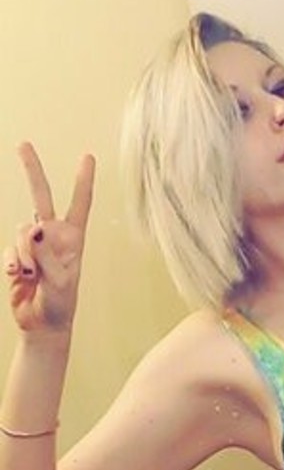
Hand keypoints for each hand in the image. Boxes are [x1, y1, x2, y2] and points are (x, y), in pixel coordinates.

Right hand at [4, 143, 93, 334]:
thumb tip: (33, 228)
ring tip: (31, 275)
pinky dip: (12, 263)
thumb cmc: (60, 304)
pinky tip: (18, 277)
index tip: (88, 157)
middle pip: (42, 197)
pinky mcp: (17, 254)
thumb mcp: (59, 282)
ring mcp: (34, 244)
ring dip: (24, 254)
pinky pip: (8, 248)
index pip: (80, 204)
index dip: (83, 180)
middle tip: (23, 145)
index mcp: (73, 239)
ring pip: (21, 230)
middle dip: (32, 171)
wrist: (42, 325)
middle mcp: (53, 236)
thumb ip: (46, 254)